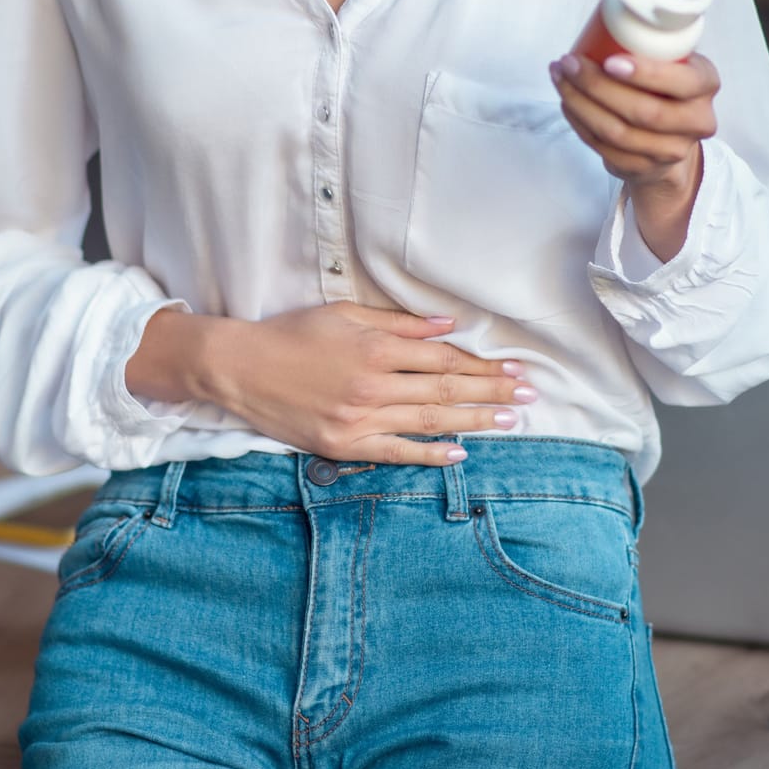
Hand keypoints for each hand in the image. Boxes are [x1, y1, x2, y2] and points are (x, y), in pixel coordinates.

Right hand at [199, 302, 532, 465]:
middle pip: (446, 389)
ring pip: (430, 420)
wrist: (240, 369)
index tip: (513, 369)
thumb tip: (447, 325)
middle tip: (529, 396)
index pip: (443, 358)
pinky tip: (460, 452)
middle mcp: (373, 385)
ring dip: (475, 421)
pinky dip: (430, 454)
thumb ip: (398, 323)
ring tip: (510, 421)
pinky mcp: (345, 444)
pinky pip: (397, 451)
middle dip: (493, 393)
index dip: (482, 364)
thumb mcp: (344, 314)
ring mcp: (360, 418)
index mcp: (375, 348)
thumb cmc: (290, 335)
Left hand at [547, 48, 719, 189]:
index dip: (644, 74)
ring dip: (580, 103)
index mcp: (706, 84)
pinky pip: (603, 148)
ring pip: (617, 133)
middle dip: (597, 86)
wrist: (669, 136)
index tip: (609, 61)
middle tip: (569, 63)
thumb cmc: (664, 86)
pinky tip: (567, 102)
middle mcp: (697, 120)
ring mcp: (671, 150)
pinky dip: (579, 123)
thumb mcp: (672, 59)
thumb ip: (655, 40)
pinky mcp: (643, 168)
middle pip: (643, 111)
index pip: (682, 82)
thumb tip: (613, 4)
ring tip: (560, 78)